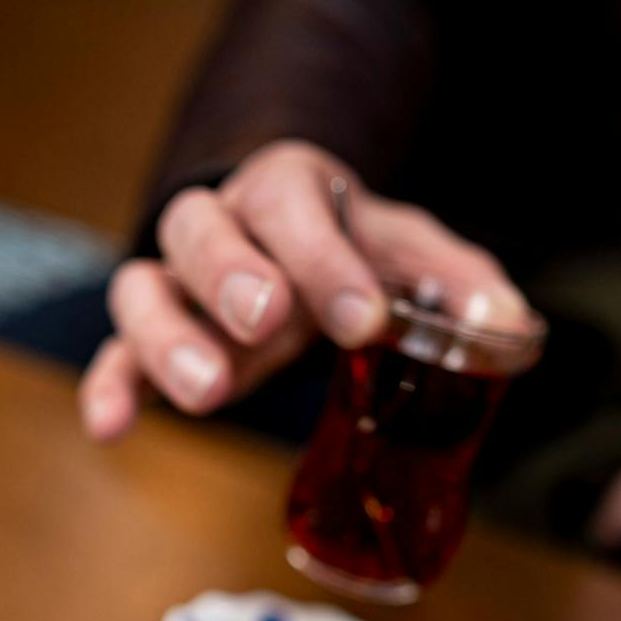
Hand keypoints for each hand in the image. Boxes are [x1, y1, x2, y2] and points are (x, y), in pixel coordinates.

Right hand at [79, 140, 533, 440]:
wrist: (291, 244)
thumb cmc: (350, 249)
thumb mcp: (411, 252)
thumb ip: (460, 282)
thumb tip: (510, 327)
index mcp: (288, 193)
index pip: (293, 205)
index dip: (325, 260)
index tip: (365, 318)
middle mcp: (221, 228)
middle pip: (199, 230)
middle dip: (232, 276)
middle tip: (270, 321)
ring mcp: (178, 285)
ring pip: (143, 288)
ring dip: (169, 337)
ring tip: (209, 393)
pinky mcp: (152, 341)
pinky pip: (116, 354)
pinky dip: (110, 386)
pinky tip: (113, 427)